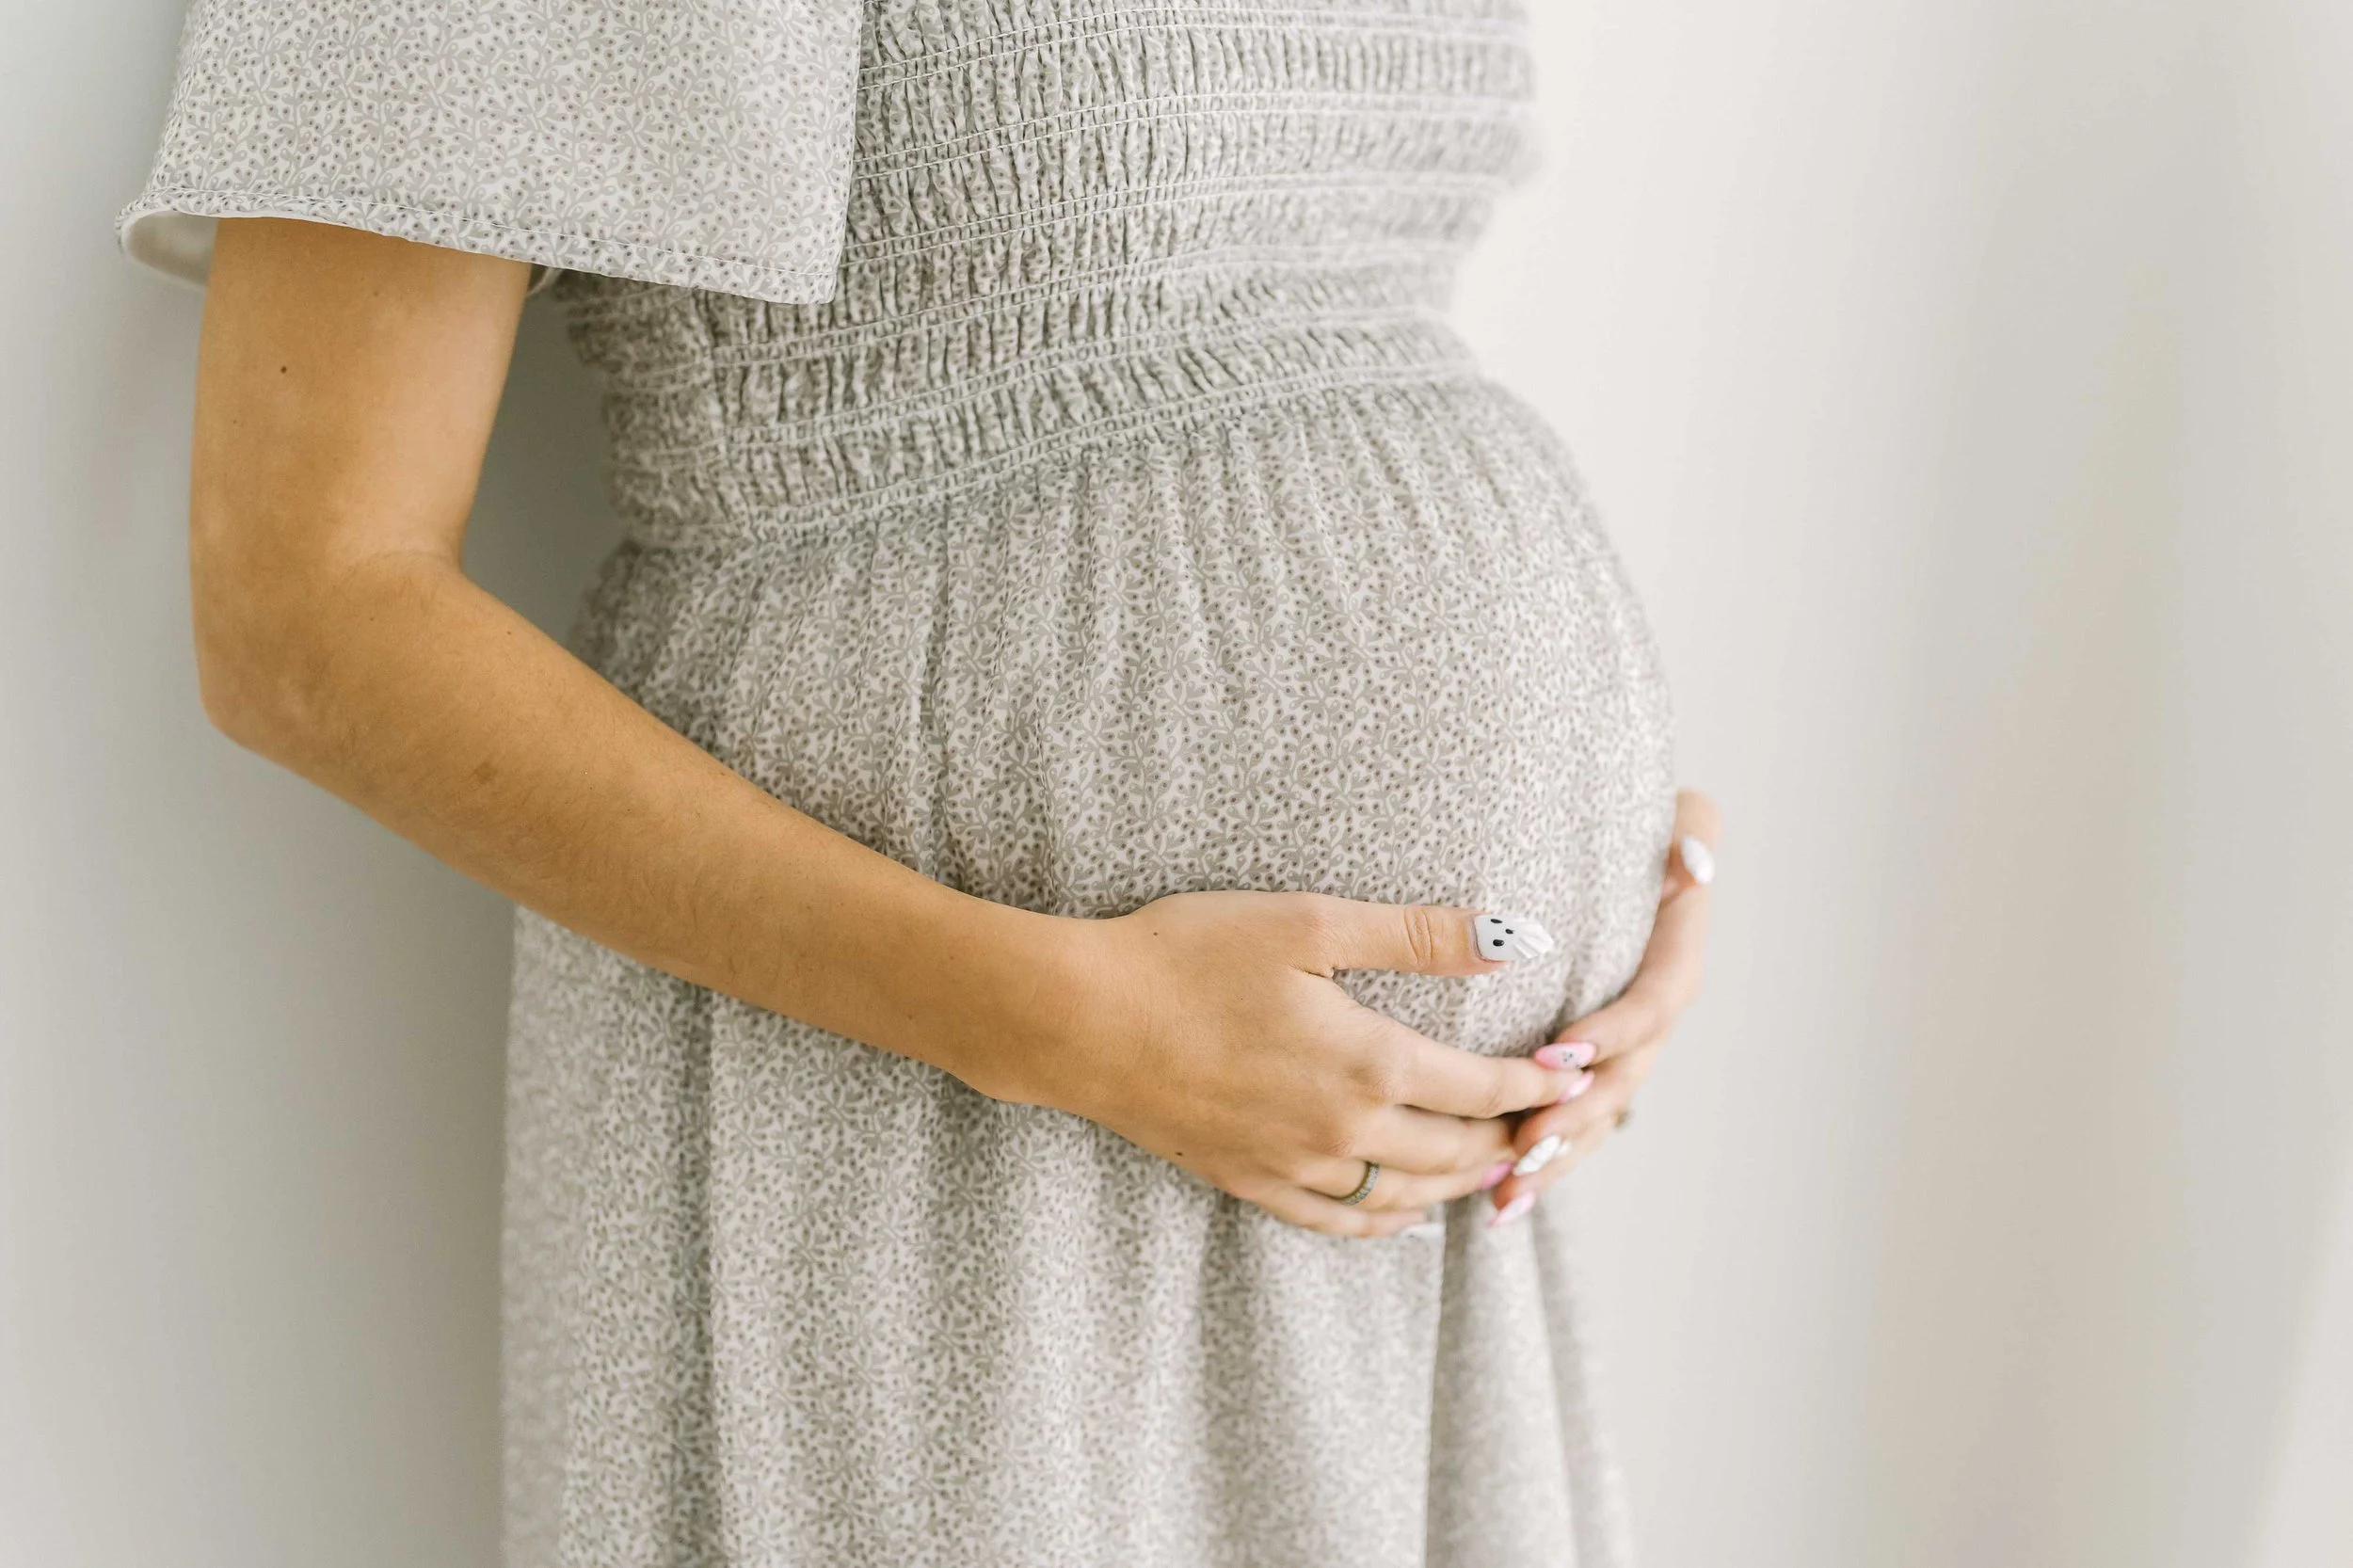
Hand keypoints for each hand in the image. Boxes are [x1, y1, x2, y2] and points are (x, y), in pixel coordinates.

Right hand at [1007, 891, 1585, 1237]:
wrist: (1081, 1021)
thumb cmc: (1187, 955)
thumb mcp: (1308, 922)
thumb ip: (1419, 935)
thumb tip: (1517, 937)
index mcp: (1370, 1061)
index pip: (1485, 1088)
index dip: (1538, 1084)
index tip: (1575, 1074)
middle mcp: (1344, 1129)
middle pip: (1459, 1154)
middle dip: (1513, 1141)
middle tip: (1551, 1127)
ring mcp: (1295, 1166)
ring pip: (1406, 1198)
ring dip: (1460, 1187)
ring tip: (1493, 1168)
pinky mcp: (1249, 1182)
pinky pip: (1339, 1223)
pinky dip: (1386, 1224)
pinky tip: (1403, 1216)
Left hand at [1484, 789, 1721, 1223]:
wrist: (1600, 851)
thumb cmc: (1634, 825)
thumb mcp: (1680, 819)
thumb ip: (1692, 835)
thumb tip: (1692, 862)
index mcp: (1676, 955)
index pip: (1656, 1002)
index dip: (1615, 1031)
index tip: (1560, 1049)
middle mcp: (1653, 1010)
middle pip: (1625, 1077)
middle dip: (1578, 1114)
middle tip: (1527, 1138)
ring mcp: (1624, 1049)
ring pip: (1596, 1117)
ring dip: (1556, 1157)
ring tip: (1508, 1192)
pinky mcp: (1587, 1073)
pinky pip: (1571, 1127)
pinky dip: (1540, 1165)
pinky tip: (1499, 1205)